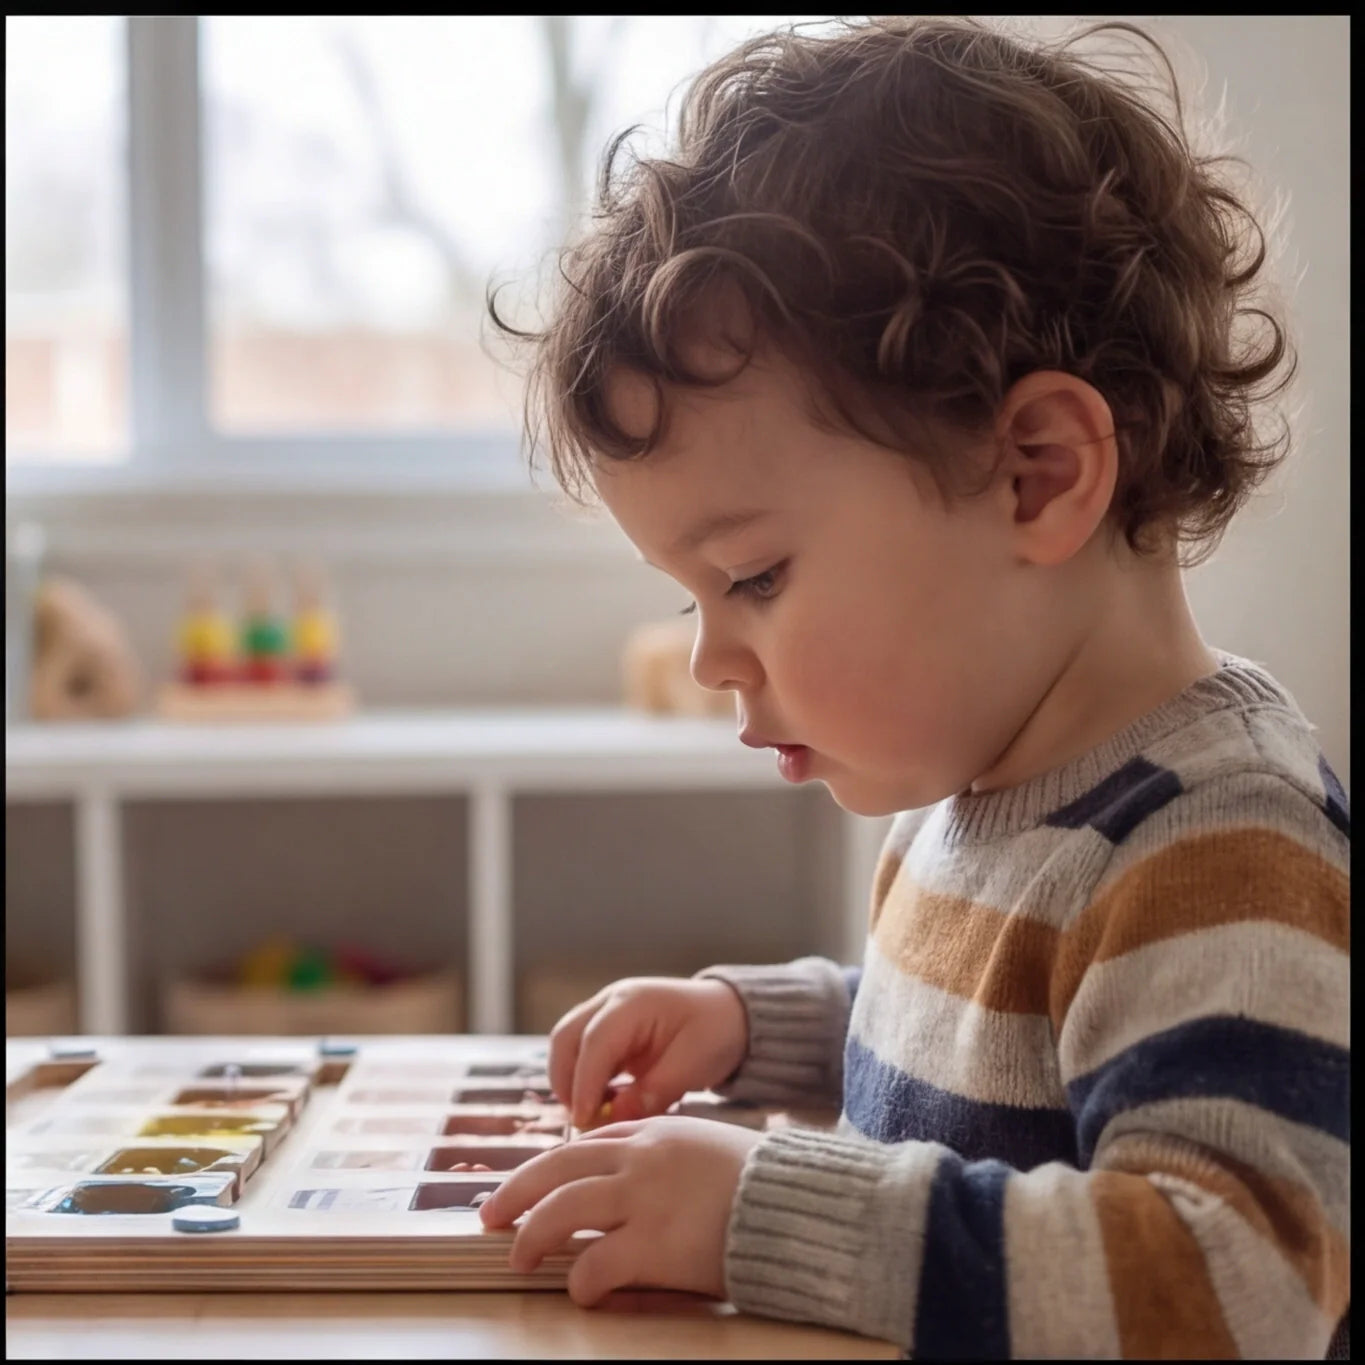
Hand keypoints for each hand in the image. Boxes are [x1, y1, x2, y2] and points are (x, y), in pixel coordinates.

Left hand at [478, 1115, 761, 1304]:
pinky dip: (580, 1281)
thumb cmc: (762, 1181)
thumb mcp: (707, 1145)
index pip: (584, 1144)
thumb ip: (665, 1154)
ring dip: (531, 1236)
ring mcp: (643, 1200)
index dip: (547, 1167)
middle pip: (556, 1168)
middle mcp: (640, 1160)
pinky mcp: (654, 1245)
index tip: (528, 1185)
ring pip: (561, 1210)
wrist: (797, 1205)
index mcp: (653, 1133)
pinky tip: (582, 1291)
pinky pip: (595, 1264)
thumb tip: (628, 1176)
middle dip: (515, 1192)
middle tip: (491, 1214)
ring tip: (517, 1256)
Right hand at [549, 977, 748, 1129]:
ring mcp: (605, 1013)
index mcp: (634, 1003)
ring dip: (571, 1081)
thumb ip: (654, 1091)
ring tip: (592, 1114)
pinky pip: (581, 1053)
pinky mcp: (607, 1030)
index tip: (582, 1119)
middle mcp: (611, 1002)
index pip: (595, 1041)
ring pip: (567, 1044)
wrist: (730, 1014)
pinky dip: (584, 1079)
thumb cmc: (715, 1032)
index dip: (584, 1082)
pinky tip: (603, 1103)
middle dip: (565, 1081)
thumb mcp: (693, 1064)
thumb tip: (615, 1117)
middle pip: (566, 1037)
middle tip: (580, 1119)